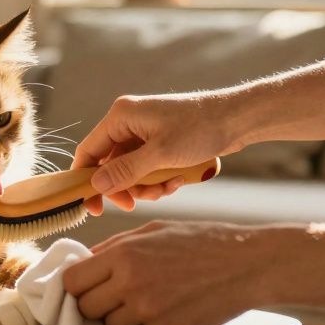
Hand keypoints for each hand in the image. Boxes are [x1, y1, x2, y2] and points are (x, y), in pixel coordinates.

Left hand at [62, 220, 295, 324]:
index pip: (71, 281)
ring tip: (141, 303)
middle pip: (84, 307)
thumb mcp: (151, 232)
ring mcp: (148, 313)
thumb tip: (82, 263)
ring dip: (117, 319)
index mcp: (123, 254)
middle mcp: (130, 284)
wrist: (246, 265)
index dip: (76, 285)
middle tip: (112, 296)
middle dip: (93, 304)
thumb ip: (113, 249)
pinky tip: (163, 312)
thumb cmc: (199, 242)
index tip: (86, 285)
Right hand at [72, 94, 234, 214]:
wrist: (237, 119)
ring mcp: (144, 132)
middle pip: (110, 165)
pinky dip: (159, 179)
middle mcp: (128, 122)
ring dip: (147, 185)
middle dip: (126, 186)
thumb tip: (96, 185)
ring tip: (169, 187)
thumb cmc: (200, 128)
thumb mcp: (161, 154)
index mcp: (121, 117)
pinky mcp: (160, 142)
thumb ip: (126, 170)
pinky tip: (179, 179)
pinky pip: (148, 168)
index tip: (94, 207)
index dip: (86, 180)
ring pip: (131, 170)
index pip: (89, 151)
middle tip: (137, 203)